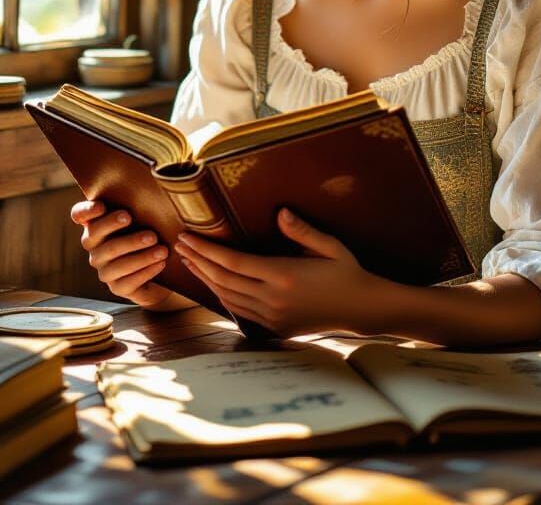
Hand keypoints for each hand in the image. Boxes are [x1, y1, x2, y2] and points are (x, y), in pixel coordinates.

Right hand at [70, 200, 177, 308]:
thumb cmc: (148, 233)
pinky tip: (160, 263)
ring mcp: (104, 269)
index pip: (79, 214)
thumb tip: (151, 177)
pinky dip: (146, 271)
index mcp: (96, 225)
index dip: (86, 211)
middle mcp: (95, 247)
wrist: (159, 269)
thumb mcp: (144, 216)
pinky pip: (128, 281)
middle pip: (96, 236)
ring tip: (161, 248)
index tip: (101, 205)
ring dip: (140, 254)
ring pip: (115, 261)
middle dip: (117, 228)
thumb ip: (138, 202)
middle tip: (139, 222)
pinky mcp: (117, 287)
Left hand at [174, 208, 381, 336]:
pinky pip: (240, 311)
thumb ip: (302, 231)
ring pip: (227, 298)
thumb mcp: (329, 246)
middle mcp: (273, 299)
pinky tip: (214, 283)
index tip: (188, 238)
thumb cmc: (346, 272)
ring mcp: (272, 317)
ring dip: (206, 279)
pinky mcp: (275, 328)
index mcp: (283, 276)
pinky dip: (222, 296)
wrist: (361, 309)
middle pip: (223, 280)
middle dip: (198, 262)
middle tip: (180, 246)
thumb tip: (280, 212)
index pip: (233, 262)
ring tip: (190, 261)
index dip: (207, 250)